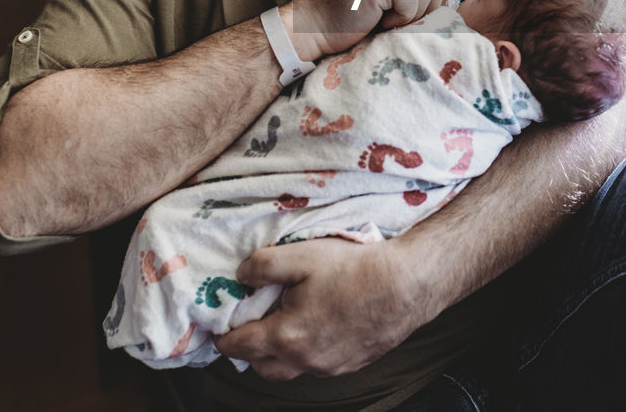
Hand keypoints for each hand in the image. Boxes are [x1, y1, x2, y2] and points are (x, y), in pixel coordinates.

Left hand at [212, 237, 434, 380]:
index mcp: (286, 336)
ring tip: (283, 327)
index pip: (239, 346)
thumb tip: (240, 276)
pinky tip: (317, 326)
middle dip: (249, 351)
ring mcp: (330, 366)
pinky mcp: (351, 363)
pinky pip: (317, 366)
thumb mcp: (302, 255)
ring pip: (291, 370)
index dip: (222, 337)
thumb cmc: (355, 270)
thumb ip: (262, 266)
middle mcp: (305, 360)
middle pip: (262, 368)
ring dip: (279, 355)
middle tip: (249, 326)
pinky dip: (307, 352)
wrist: (407, 285)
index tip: (217, 328)